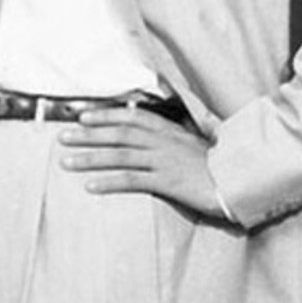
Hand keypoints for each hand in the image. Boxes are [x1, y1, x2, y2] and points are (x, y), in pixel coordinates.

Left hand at [57, 107, 227, 219]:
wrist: (240, 183)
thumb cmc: (216, 165)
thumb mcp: (191, 143)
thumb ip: (168, 136)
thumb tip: (146, 132)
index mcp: (167, 130)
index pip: (129, 117)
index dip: (104, 116)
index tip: (81, 117)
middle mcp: (162, 142)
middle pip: (118, 134)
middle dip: (88, 135)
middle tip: (61, 138)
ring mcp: (164, 161)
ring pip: (119, 156)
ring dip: (90, 158)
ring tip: (66, 162)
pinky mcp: (167, 183)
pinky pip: (133, 181)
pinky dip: (109, 182)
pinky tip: (90, 186)